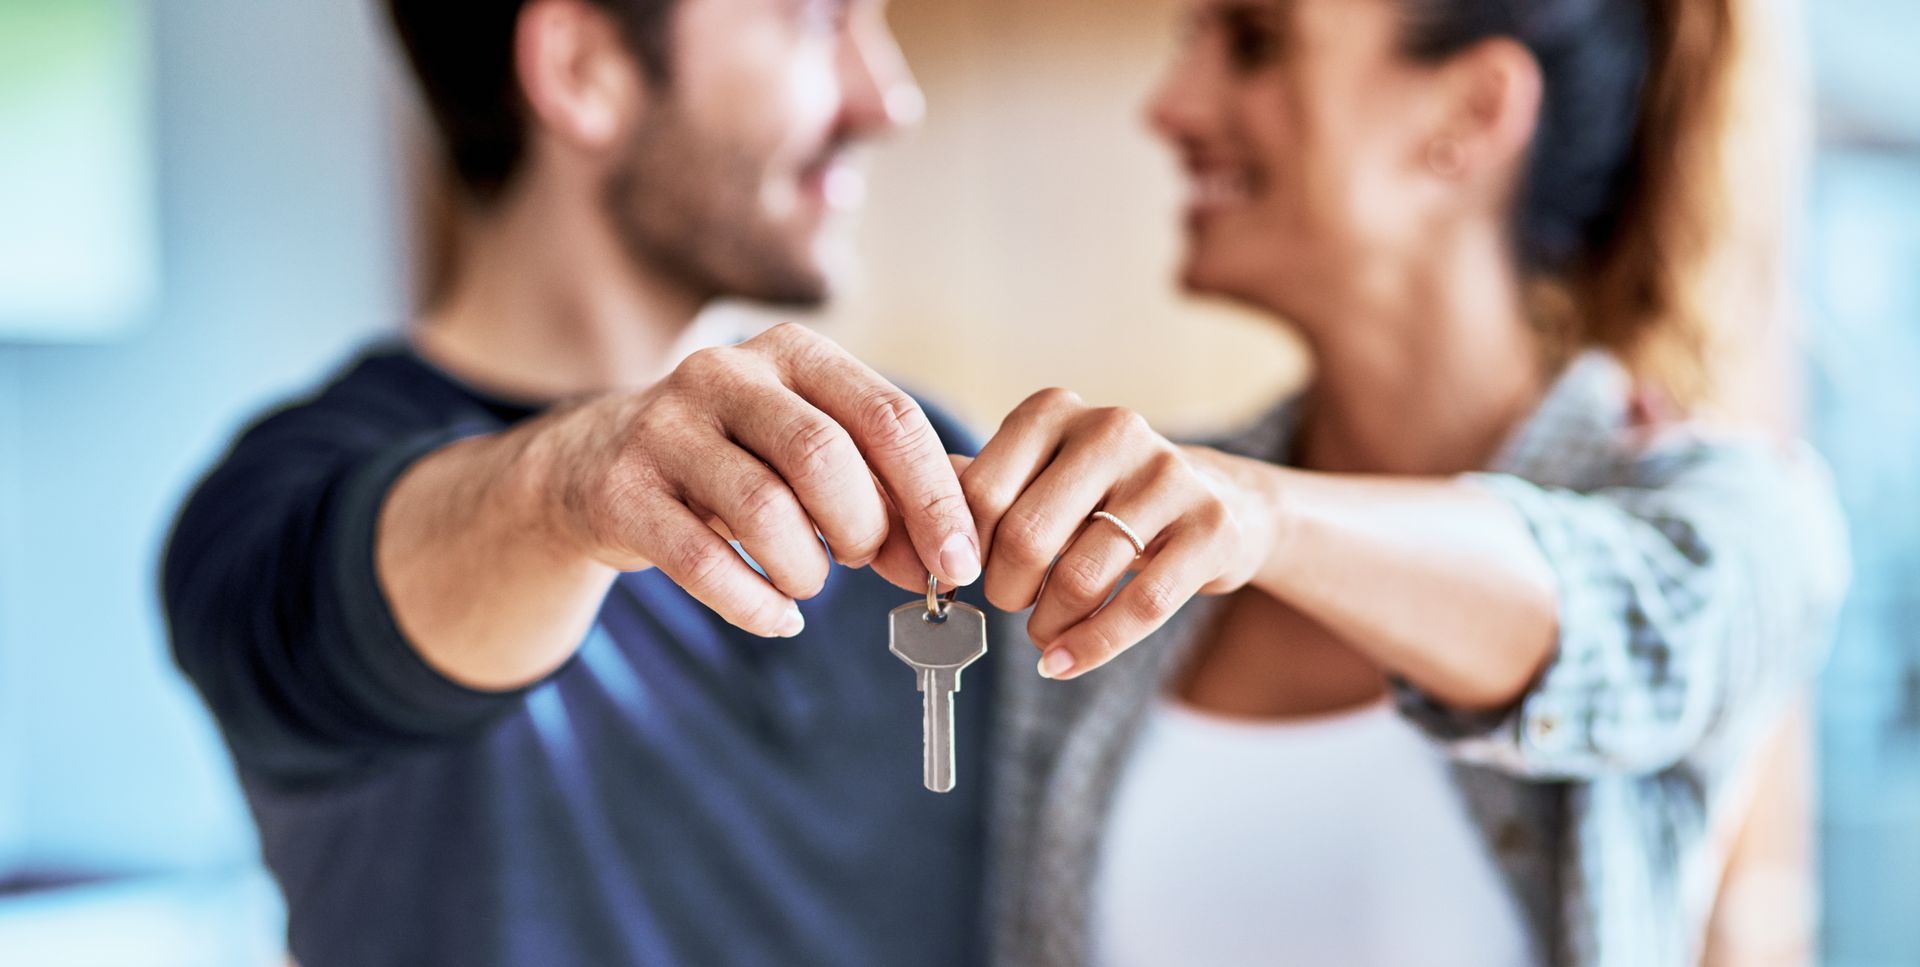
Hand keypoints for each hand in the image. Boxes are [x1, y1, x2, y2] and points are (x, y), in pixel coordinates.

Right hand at [544, 323, 981, 636]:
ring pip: (764, 511)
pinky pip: (702, 561)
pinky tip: (777, 617)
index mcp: (794, 354)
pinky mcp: (620, 490)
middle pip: (824, 457)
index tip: (960, 564)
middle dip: (864, 529)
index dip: (934, 498)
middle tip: (865, 562)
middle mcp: (725, 373)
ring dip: (806, 570)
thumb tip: (961, 551)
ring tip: (808, 581)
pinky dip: (755, 605)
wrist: (595, 468)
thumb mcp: (815, 451)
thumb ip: (892, 489)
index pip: (888, 417)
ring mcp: (664, 428)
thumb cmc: (736, 462)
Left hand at [959, 389, 1272, 678]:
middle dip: (1005, 591)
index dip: (963, 551)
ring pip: (1081, 577)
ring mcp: (1168, 474)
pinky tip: (1066, 663)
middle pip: (1025, 537)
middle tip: (1010, 604)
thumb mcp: (1039, 477)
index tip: (963, 579)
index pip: (981, 493)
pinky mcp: (1211, 524)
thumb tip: (906, 523)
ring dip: (1048, 625)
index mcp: (1053, 411)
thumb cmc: (1104, 498)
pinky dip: (1093, 647)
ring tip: (1044, 633)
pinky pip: (1142, 605)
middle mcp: (1112, 429)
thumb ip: (976, 491)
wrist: (1219, 500)